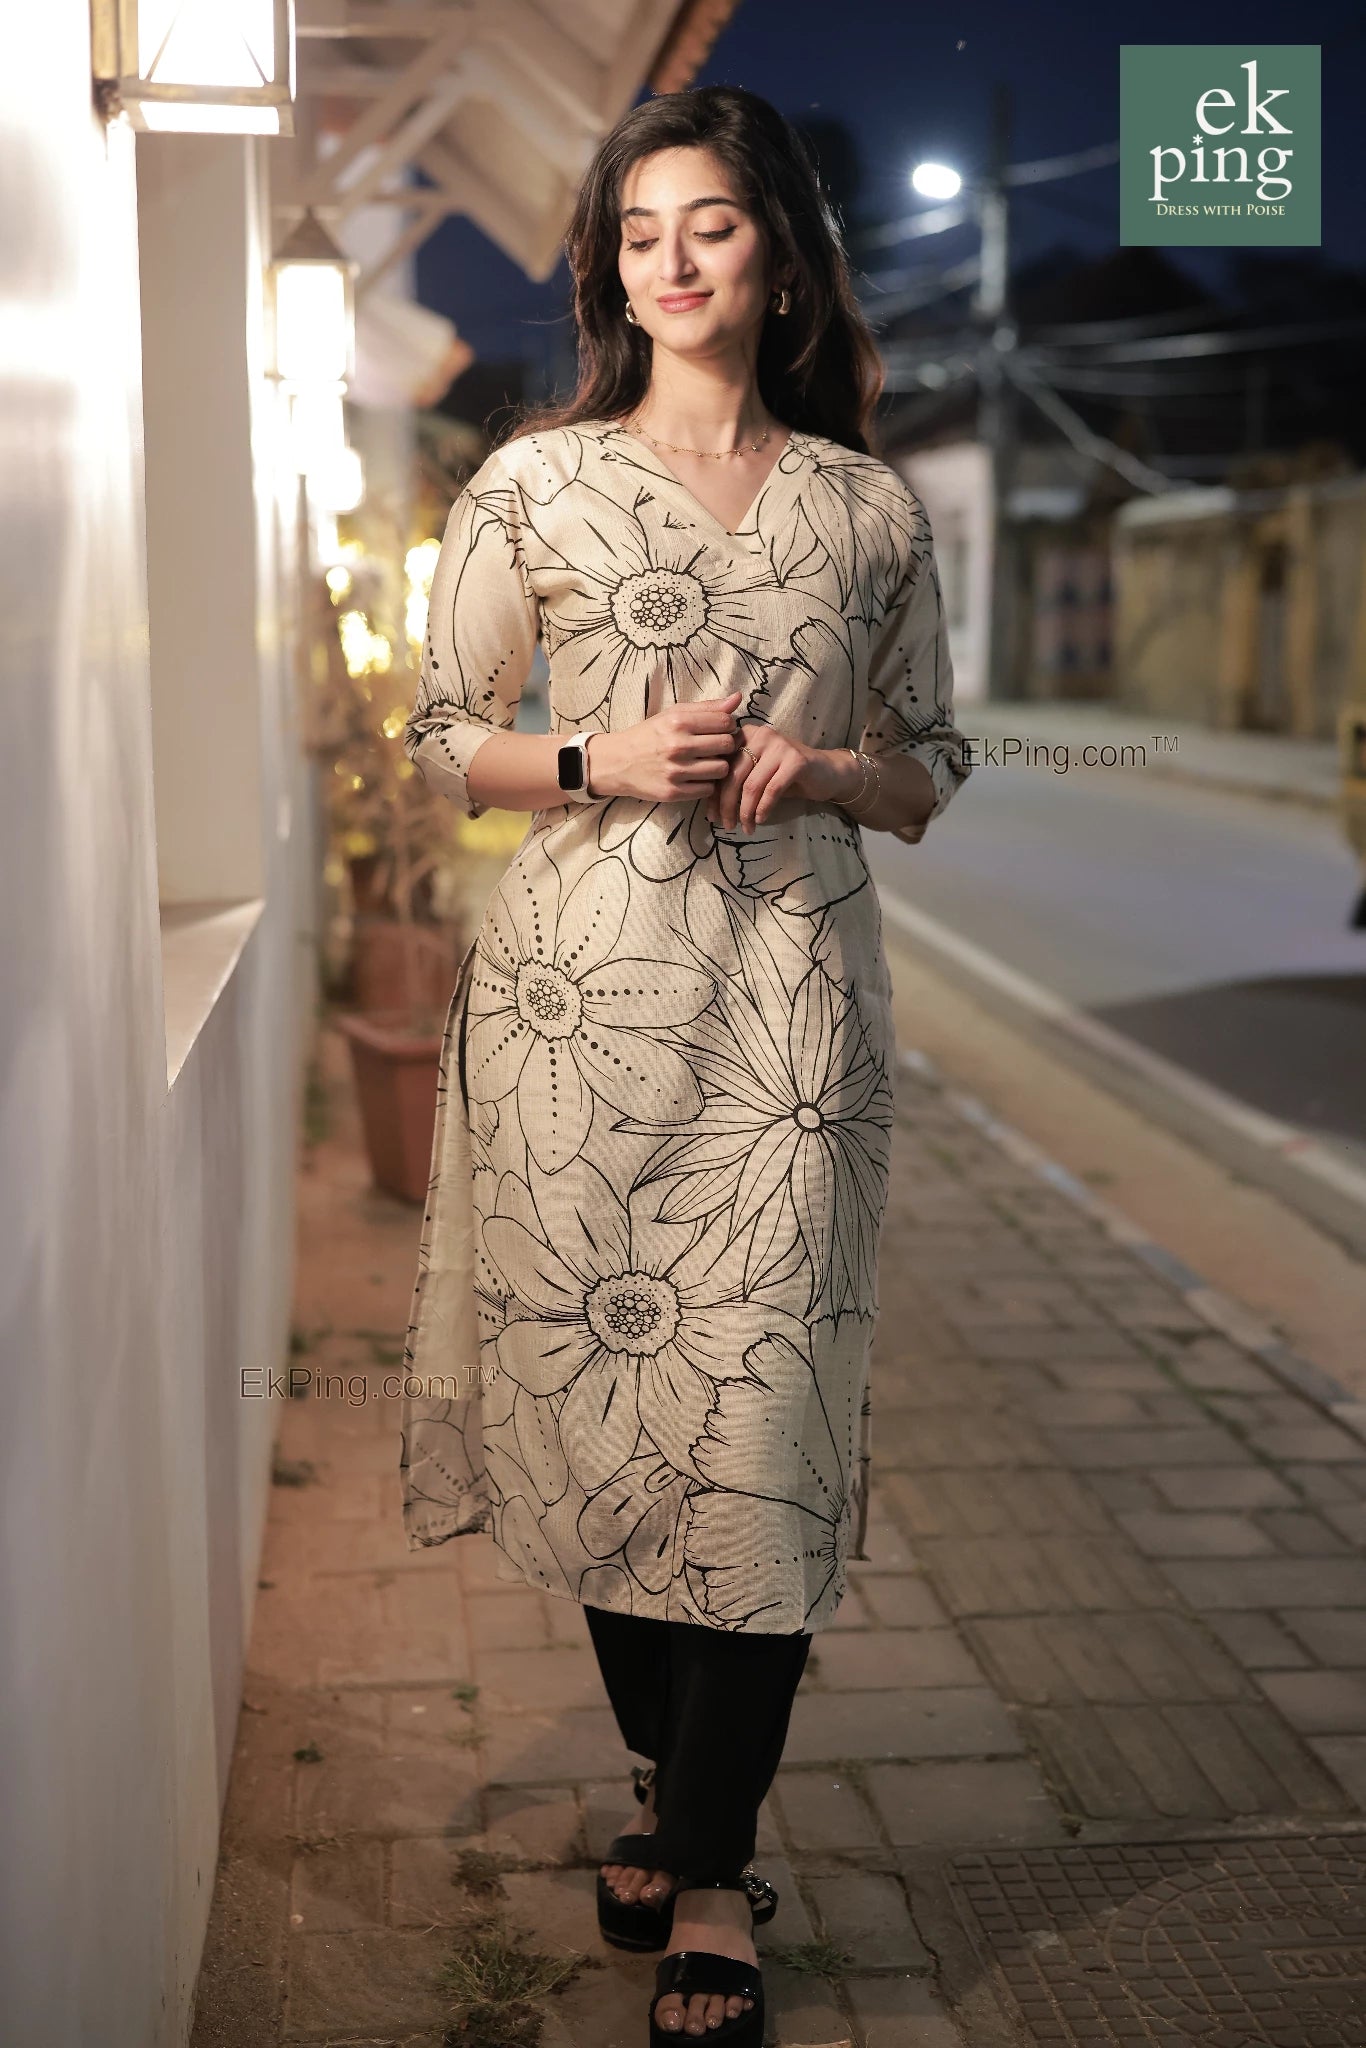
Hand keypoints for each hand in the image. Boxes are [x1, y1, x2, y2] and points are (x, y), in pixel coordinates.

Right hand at [589, 691, 740, 803]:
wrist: (618, 762)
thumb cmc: (650, 735)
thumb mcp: (674, 714)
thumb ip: (707, 707)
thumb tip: (738, 697)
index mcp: (678, 721)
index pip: (725, 721)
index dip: (728, 725)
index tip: (721, 729)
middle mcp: (678, 745)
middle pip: (727, 745)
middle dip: (726, 745)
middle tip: (716, 747)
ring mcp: (676, 771)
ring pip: (721, 769)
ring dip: (718, 766)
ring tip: (707, 762)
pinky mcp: (673, 792)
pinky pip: (708, 789)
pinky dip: (706, 784)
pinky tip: (696, 777)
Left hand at [707, 723, 861, 833]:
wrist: (825, 772)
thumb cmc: (785, 776)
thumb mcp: (755, 774)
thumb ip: (734, 781)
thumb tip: (710, 807)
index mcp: (745, 734)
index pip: (721, 765)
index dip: (713, 793)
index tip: (711, 816)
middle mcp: (760, 734)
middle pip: (733, 776)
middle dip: (726, 805)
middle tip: (726, 826)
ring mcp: (779, 745)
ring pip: (751, 785)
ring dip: (745, 812)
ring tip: (745, 828)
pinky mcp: (796, 760)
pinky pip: (772, 790)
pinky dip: (763, 809)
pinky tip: (760, 820)